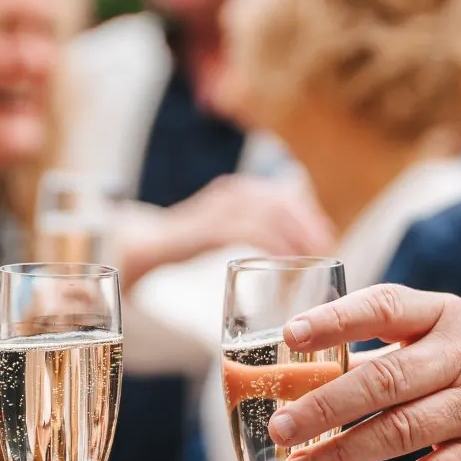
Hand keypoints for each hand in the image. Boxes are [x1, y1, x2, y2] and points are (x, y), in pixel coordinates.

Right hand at [120, 176, 335, 283]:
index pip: (284, 193)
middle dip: (309, 227)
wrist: (135, 249)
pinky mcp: (205, 230)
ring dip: (296, 239)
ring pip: (271, 214)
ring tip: (309, 264)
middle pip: (283, 200)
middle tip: (325, 256)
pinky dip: (272, 250)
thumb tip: (284, 249)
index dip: (310, 215)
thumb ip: (246, 232)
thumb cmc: (178, 246)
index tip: (325, 241)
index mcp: (236, 191)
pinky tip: (283, 268)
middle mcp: (229, 192)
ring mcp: (216, 209)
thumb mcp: (219, 232)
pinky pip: (249, 234)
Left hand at [263, 285, 460, 460]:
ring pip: (401, 432)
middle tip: (279, 426)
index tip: (292, 335)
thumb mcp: (449, 330)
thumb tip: (304, 363)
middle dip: (325, 405)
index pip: (383, 308)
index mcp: (443, 316)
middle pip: (384, 380)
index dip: (336, 321)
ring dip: (344, 455)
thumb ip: (387, 344)